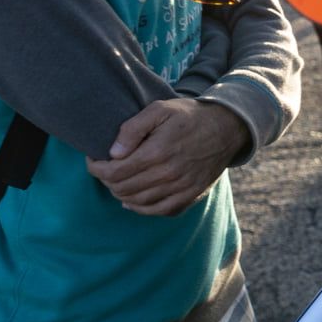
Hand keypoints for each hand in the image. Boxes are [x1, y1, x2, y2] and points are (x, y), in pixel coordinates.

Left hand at [85, 98, 248, 215]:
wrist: (227, 128)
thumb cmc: (189, 116)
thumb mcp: (159, 109)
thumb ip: (133, 128)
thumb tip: (113, 152)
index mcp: (157, 152)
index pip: (114, 172)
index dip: (97, 168)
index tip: (94, 160)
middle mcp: (168, 174)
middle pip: (123, 189)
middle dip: (107, 180)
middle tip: (105, 169)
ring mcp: (181, 188)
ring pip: (138, 202)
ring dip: (121, 194)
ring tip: (117, 182)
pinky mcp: (191, 195)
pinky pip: (160, 211)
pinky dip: (142, 209)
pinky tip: (133, 201)